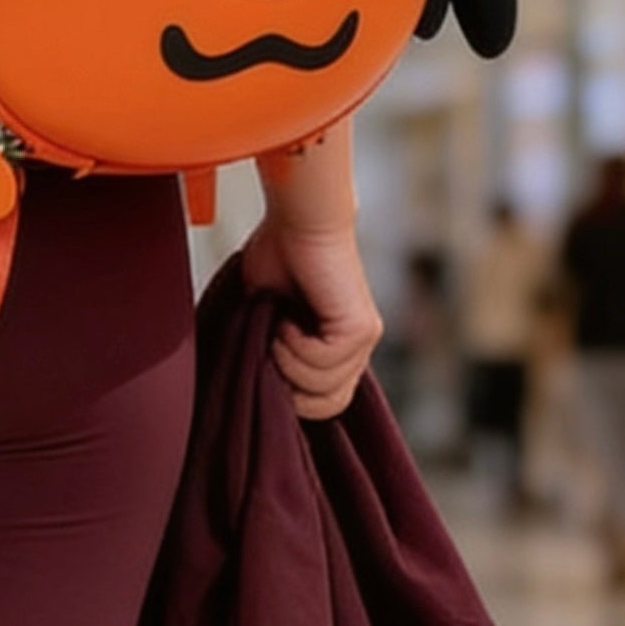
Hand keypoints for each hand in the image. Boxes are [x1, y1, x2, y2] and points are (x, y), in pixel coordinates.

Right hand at [243, 213, 382, 423]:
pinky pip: (321, 364)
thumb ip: (272, 352)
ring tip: (279, 325)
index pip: (324, 404)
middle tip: (270, 345)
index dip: (291, 394)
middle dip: (291, 386)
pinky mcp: (360, 328)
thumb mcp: (268, 316)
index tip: (266, 358)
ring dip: (288, 361)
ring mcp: (364, 339)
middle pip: (329, 406)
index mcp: (339, 347)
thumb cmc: (279, 254)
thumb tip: (260, 385)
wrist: (297, 219)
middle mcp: (358, 348)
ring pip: (323, 389)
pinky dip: (294, 346)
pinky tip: (287, 317)